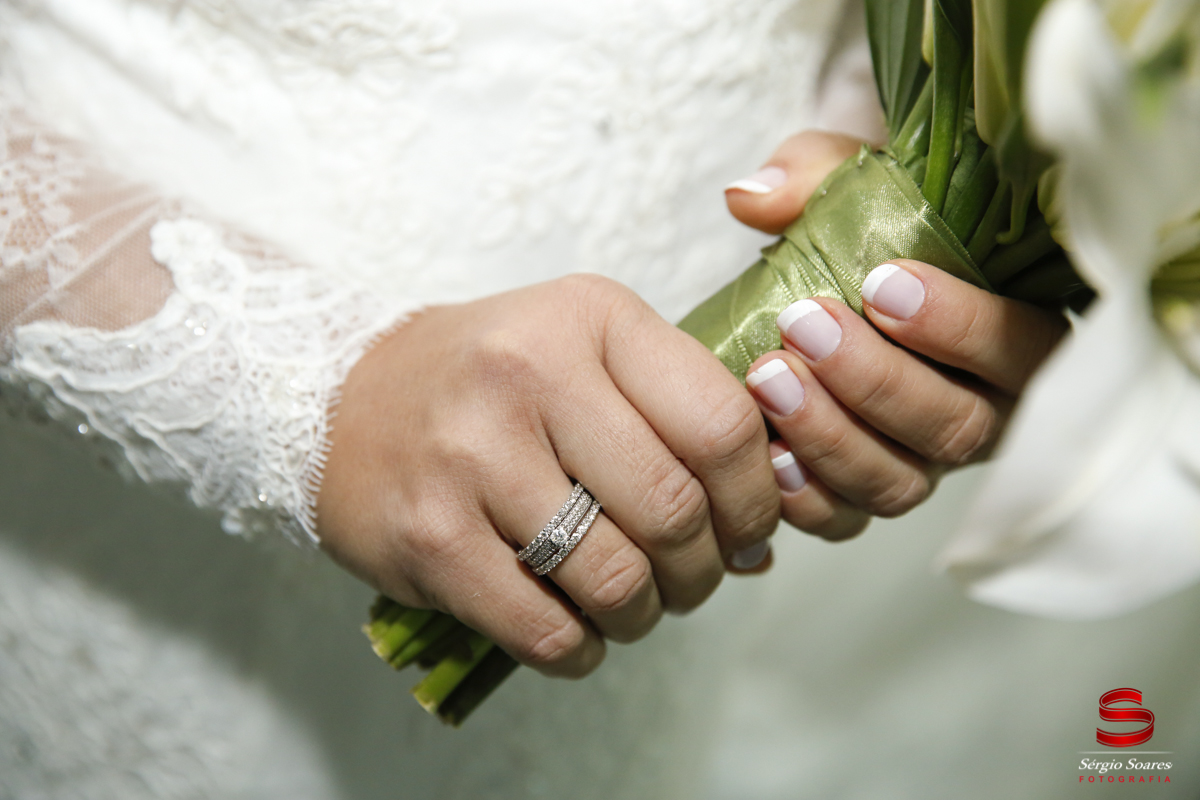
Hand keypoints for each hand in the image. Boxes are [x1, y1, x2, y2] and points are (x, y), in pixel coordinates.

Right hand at [316, 276, 779, 676]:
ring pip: (616, 579)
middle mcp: (530, 373)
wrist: (341, 397)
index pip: (721, 423)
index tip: (746, 530)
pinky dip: (579, 649)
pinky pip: (543, 628)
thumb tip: (759, 541)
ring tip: (633, 606)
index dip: (754, 498)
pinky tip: (578, 633)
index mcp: (591, 317)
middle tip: (691, 579)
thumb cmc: (487, 380)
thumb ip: (675, 416)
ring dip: (643, 615)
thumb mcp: (584, 349)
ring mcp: (472, 455)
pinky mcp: (429, 536)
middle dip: (702, 570)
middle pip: (674, 510)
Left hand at [726, 131, 1068, 540]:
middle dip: (875, 380)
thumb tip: (751, 198)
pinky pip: (847, 519)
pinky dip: (805, 497)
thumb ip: (818, 175)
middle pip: (956, 427)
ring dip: (830, 437)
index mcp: (1014, 336)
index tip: (880, 283)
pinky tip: (765, 455)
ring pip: (900, 482)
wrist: (831, 281)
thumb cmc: (867, 227)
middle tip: (804, 325)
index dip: (957, 325)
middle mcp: (982, 413)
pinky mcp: (864, 492)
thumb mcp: (855, 179)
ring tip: (767, 378)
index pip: (1019, 348)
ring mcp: (923, 462)